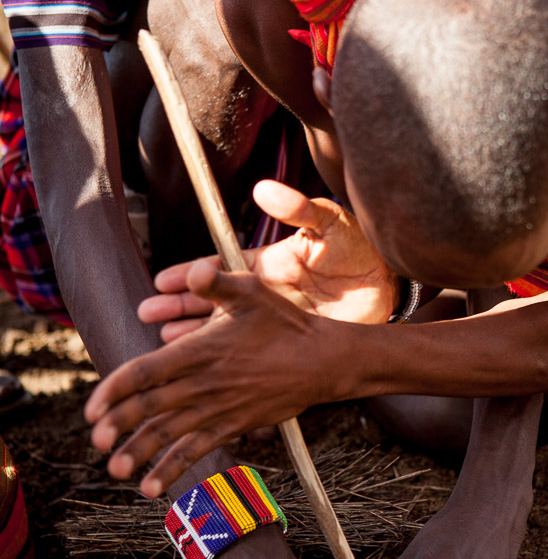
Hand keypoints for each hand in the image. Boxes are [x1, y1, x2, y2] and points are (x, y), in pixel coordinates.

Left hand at [84, 259, 347, 494]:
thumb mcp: (252, 292)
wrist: (323, 361)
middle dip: (119, 426)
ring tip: (115, 470)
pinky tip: (150, 488)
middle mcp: (204, 383)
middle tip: (95, 441)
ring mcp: (219, 408)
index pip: (146, 373)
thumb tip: (195, 271)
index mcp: (200, 351)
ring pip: (170, 435)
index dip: (115, 391)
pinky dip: (172, 469)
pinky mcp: (233, 425)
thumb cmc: (286, 322)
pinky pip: (197, 451)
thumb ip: (217, 282)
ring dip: (140, 453)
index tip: (93, 408)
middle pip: (151, 407)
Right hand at [138, 180, 396, 341]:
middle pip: (211, 301)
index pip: (217, 268)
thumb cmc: (358, 249)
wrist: (390, 285)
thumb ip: (297, 208)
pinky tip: (205, 369)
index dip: (188, 274)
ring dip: (193, 337)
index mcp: (266, 263)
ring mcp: (274, 320)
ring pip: (223, 331)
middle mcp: (263, 293)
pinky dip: (225, 361)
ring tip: (163, 343)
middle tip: (147, 314)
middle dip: (177, 307)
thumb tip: (264, 190)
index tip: (161, 280)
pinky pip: (250, 353)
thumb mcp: (328, 224)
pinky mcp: (288, 342)